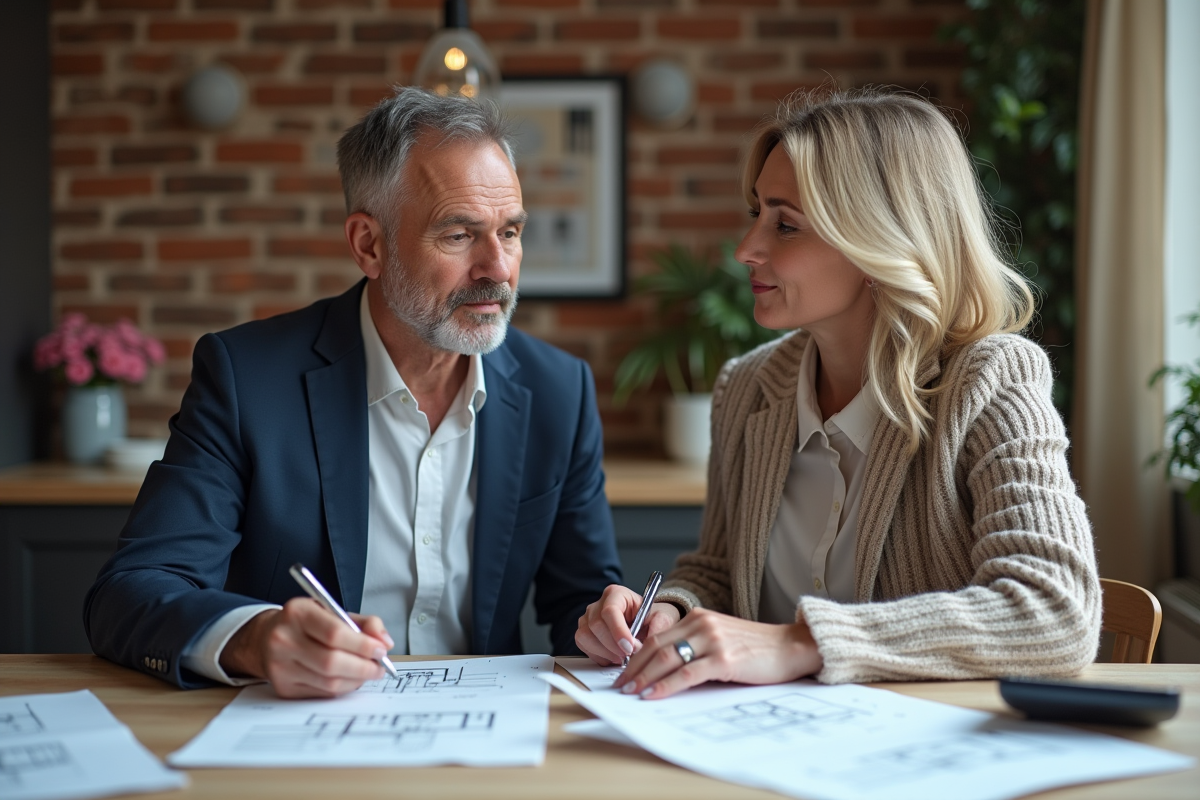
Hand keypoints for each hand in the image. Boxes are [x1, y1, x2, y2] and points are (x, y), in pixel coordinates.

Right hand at [220, 598, 394, 697]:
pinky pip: (322, 693)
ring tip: (368, 672)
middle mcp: (284, 639)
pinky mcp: (283, 687)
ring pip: (329, 682)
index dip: (363, 645)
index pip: (335, 633)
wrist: (267, 638)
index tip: (381, 650)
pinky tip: (349, 679)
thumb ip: (365, 623)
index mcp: (298, 613)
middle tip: (379, 667)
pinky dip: (343, 688)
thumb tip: (385, 642)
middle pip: (332, 662)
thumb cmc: (307, 624)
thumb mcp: (334, 612)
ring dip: (356, 680)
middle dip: (364, 667)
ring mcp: (280, 666)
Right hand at [575, 583, 680, 664]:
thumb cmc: (651, 617)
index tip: (630, 647)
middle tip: (631, 655)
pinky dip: (599, 656)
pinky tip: (614, 656)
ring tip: (624, 657)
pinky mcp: (585, 633)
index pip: (610, 610)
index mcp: (616, 594)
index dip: (618, 631)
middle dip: (614, 646)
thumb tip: (650, 643)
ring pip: (586, 636)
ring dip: (606, 652)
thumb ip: (659, 627)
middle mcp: (598, 604)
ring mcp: (588, 618)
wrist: (645, 623)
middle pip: (597, 625)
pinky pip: (584, 646)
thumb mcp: (662, 617)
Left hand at [612, 608, 822, 699]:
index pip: (657, 637)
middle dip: (634, 668)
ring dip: (644, 677)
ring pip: (666, 659)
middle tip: (620, 686)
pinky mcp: (724, 660)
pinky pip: (686, 674)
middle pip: (656, 647)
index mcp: (699, 618)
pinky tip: (654, 695)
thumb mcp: (722, 639)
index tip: (624, 672)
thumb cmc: (759, 648)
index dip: (636, 656)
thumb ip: (696, 647)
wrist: (793, 647)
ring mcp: (713, 641)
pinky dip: (666, 686)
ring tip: (631, 692)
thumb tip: (666, 671)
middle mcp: (702, 625)